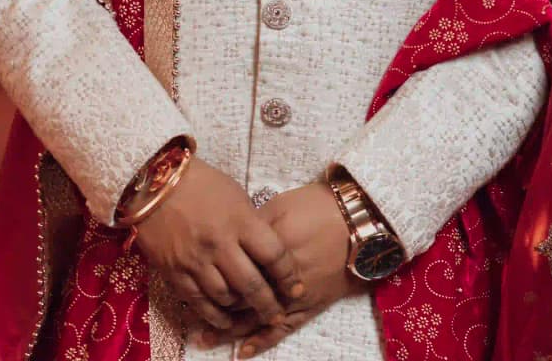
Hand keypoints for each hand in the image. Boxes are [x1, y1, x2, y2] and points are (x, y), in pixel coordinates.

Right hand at [129, 158, 300, 336]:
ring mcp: (195, 260)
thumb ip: (252, 225)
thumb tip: (265, 252)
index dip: (288, 276)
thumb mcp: (237, 196)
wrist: (155, 184)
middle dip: (269, 304)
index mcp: (241, 221)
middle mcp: (220, 244)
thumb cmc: (202, 184)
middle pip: (251, 284)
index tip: (296, 288)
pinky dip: (214, 315)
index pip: (274, 255)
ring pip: (225, 297)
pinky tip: (225, 320)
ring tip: (253, 314)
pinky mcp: (174, 272)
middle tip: (278, 315)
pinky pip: (197, 301)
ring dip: (242, 309)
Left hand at [198, 182, 355, 356]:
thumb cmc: (320, 207)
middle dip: (214, 310)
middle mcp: (278, 279)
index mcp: (266, 251)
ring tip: (205, 341)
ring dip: (230, 332)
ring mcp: (295, 295)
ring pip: (256, 319)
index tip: (193, 283)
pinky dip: (263, 341)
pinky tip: (244, 352)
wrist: (361, 220)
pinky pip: (284, 328)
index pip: (231, 272)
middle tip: (191, 318)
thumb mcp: (281, 206)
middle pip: (239, 299)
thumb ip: (252, 225)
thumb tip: (229, 239)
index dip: (210, 280)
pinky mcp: (311, 305)